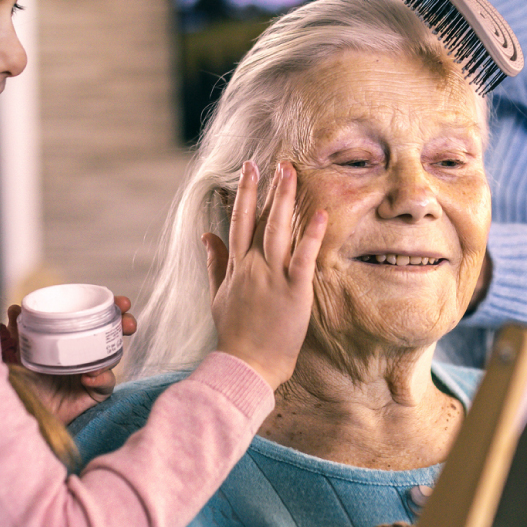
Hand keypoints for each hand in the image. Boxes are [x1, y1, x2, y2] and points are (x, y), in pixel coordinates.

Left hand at [1, 304, 119, 423]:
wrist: (24, 412)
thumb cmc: (23, 384)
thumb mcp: (19, 354)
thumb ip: (18, 333)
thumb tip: (16, 308)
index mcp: (72, 341)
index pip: (94, 320)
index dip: (109, 308)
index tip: (120, 301)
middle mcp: (85, 354)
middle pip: (111, 334)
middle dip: (123, 323)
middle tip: (127, 320)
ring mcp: (93, 372)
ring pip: (113, 356)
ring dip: (114, 348)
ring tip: (106, 346)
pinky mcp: (96, 393)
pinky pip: (106, 383)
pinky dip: (101, 378)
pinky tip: (89, 377)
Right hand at [204, 160, 326, 388]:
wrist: (246, 365)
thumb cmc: (235, 334)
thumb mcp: (218, 295)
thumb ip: (215, 263)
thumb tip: (206, 235)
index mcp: (236, 267)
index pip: (238, 221)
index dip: (245, 193)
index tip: (250, 169)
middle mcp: (252, 266)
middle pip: (257, 219)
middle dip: (266, 187)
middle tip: (275, 161)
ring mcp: (272, 277)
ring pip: (278, 229)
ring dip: (284, 199)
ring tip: (291, 173)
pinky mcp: (294, 291)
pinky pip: (304, 257)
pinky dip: (311, 234)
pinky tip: (320, 213)